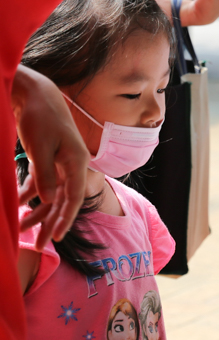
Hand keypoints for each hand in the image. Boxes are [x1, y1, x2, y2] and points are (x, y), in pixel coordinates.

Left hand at [12, 66, 89, 247]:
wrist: (37, 94)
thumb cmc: (41, 117)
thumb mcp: (40, 147)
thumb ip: (45, 175)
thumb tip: (47, 200)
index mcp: (77, 162)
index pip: (73, 197)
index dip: (64, 219)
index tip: (54, 238)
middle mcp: (73, 165)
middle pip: (63, 201)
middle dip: (50, 223)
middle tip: (38, 246)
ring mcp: (62, 162)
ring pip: (52, 195)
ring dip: (38, 212)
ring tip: (22, 229)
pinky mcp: (50, 159)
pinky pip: (43, 183)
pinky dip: (31, 195)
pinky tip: (19, 206)